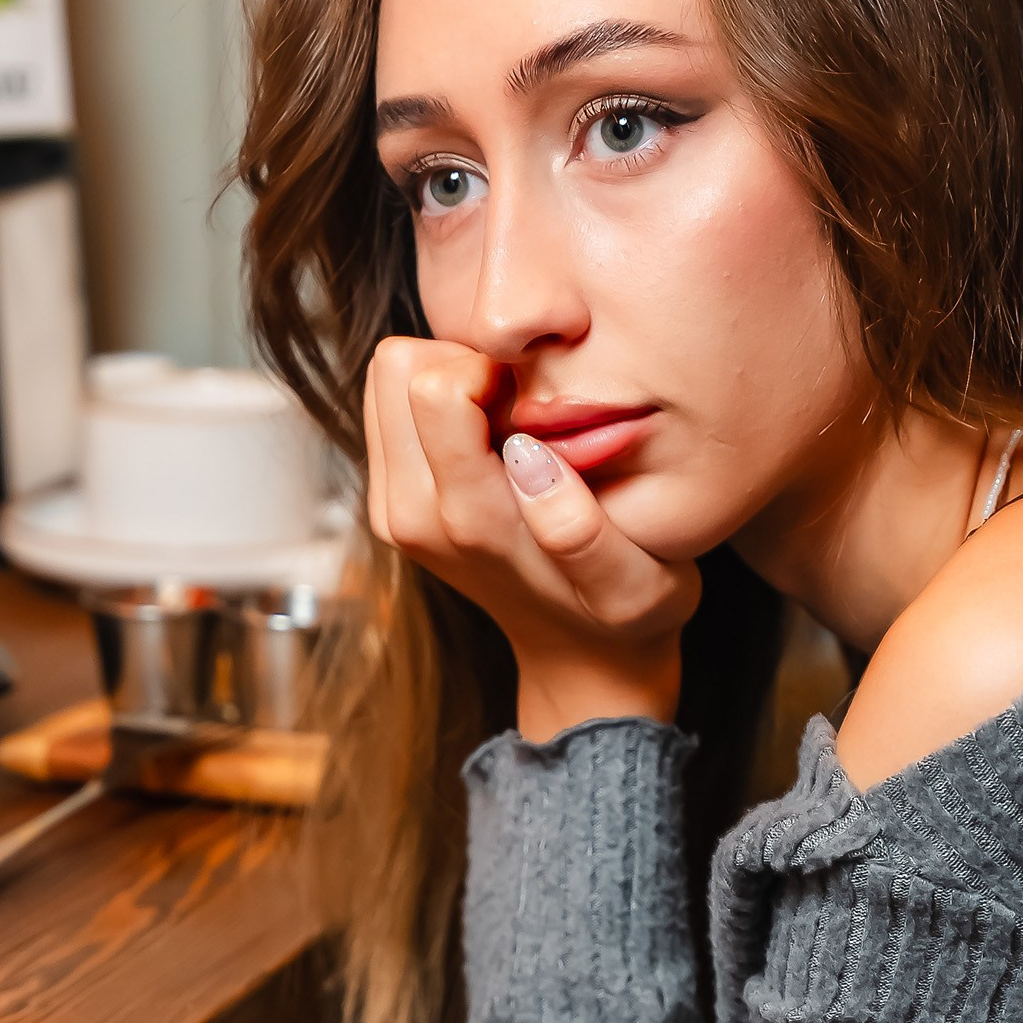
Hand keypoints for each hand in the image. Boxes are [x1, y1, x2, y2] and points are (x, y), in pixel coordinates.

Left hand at [364, 338, 700, 736]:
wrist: (582, 660)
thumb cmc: (620, 616)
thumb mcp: (635, 588)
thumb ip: (585, 533)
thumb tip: (529, 457)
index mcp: (469, 521)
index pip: (436, 387)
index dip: (495, 367)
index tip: (539, 399)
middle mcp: (413, 514)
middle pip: (398, 370)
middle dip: (464, 363)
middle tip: (521, 402)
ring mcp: (394, 509)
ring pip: (387, 380)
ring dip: (450, 380)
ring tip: (510, 418)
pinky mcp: (391, 501)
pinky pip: (392, 406)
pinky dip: (442, 402)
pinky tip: (493, 435)